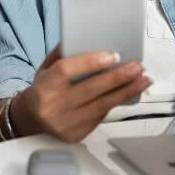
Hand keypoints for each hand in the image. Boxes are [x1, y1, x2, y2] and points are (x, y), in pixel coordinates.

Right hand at [12, 44, 151, 142]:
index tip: (113, 55)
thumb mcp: (45, 69)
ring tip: (143, 79)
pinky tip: (129, 92)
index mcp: (44, 86)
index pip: (67, 71)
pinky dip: (116, 102)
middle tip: (137, 67)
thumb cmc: (42, 90)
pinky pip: (101, 116)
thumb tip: (88, 39)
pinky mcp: (77, 135)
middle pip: (90, 90)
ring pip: (102, 106)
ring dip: (126, 91)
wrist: (30, 121)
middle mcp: (54, 107)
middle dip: (118, 77)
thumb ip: (63, 55)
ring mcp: (67, 123)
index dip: (90, 62)